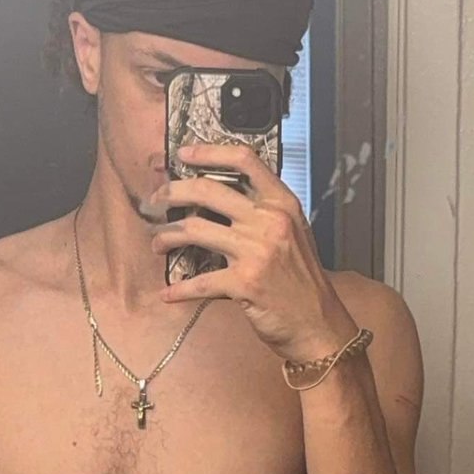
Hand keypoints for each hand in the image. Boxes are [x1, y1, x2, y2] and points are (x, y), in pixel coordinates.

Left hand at [148, 142, 359, 362]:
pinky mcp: (243, 282)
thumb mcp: (292, 233)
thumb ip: (262, 213)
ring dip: (166, 236)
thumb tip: (219, 199)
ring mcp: (256, 250)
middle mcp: (269, 220)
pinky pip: (199, 281)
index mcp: (281, 203)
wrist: (317, 321)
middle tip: (156, 202)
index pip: (244, 161)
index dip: (208, 152)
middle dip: (172, 193)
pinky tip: (168, 293)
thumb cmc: (301, 278)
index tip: (183, 154)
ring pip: (194, 230)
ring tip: (157, 243)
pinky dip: (179, 290)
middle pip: (207, 191)